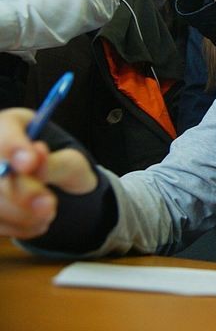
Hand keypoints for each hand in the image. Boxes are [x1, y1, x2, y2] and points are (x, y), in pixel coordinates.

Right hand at [0, 109, 96, 239]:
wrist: (55, 187)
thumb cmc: (61, 167)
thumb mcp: (71, 162)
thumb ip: (57, 162)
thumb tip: (37, 160)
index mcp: (10, 127)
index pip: (4, 132)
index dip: (13, 147)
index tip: (31, 163)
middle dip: (21, 192)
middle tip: (48, 205)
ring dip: (22, 214)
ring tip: (48, 213)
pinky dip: (18, 227)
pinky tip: (37, 222)